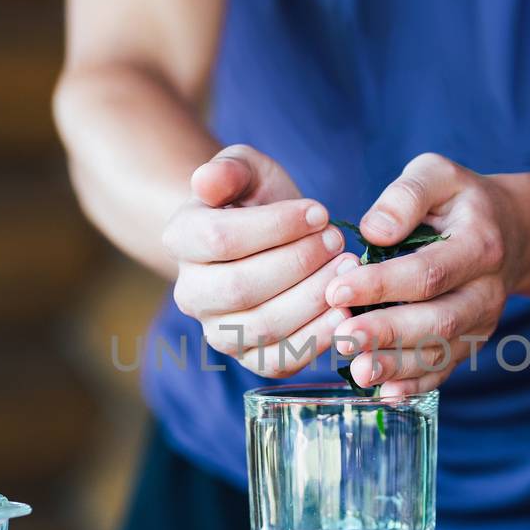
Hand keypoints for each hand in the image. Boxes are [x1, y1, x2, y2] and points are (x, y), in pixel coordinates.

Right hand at [163, 145, 354, 376]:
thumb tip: (206, 182)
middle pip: (241, 287)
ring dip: (313, 298)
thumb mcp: (247, 169)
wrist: (265, 241)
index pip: (221, 238)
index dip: (276, 226)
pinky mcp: (251, 358)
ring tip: (347, 269)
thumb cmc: (256, 199)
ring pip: (263, 326)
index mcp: (181, 239)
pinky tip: (344, 311)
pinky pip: (280, 360)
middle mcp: (190, 293)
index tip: (319, 212)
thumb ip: (229, 168)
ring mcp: (218, 331)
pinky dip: (316, 339)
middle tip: (337, 241)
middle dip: (299, 263)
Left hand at [326, 153, 528, 395]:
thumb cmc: (459, 201)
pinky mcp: (469, 344)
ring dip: (397, 365)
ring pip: (440, 352)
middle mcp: (487, 291)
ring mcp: (480, 324)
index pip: (428, 272)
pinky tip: (384, 395)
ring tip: (357, 370)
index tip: (337, 290)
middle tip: (344, 337)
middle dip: (388, 332)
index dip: (382, 284)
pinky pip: (443, 371)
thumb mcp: (437, 175)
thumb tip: (374, 231)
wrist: (510, 231)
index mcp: (480, 245)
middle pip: (438, 320)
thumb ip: (405, 195)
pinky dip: (415, 386)